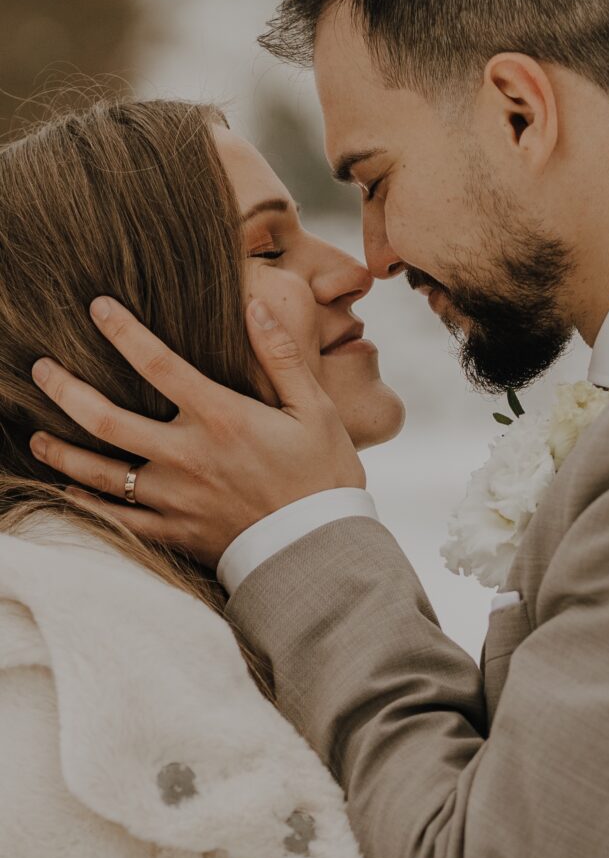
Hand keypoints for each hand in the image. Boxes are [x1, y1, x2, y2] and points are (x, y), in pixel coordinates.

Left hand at [29, 296, 365, 568]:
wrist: (320, 550)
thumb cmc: (324, 477)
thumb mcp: (316, 410)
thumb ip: (283, 356)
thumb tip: (255, 308)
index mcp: (221, 417)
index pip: (158, 363)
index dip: (123, 331)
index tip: (96, 307)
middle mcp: (187, 455)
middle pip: (106, 417)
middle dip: (66, 390)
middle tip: (40, 369)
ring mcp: (175, 497)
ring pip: (100, 473)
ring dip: (62, 451)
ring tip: (36, 434)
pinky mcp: (175, 532)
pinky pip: (117, 520)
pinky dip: (86, 506)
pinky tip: (66, 493)